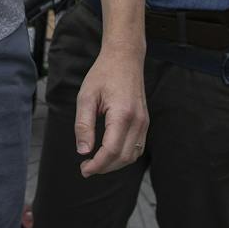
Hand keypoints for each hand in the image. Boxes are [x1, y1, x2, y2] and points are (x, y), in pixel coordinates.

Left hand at [74, 45, 147, 176]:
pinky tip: (110, 153)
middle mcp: (138, 121)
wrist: (124, 58)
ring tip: (96, 162)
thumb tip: (83, 151)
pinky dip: (124, 156)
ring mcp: (144, 122)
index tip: (83, 169)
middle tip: (86, 167)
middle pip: (123, 158)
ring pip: (132, 156)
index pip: (111, 151)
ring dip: (114, 164)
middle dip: (104, 167)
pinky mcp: (145, 122)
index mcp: (122, 114)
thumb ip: (83, 125)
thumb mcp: (86, 96)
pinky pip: (138, 147)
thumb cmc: (103, 74)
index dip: (97, 165)